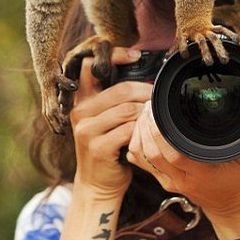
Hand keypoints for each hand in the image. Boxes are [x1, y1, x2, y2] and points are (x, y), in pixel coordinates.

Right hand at [68, 47, 152, 200]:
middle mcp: (79, 112)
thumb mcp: (105, 119)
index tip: (136, 55)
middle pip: (120, 89)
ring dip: (148, 113)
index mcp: (81, 100)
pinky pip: (128, 130)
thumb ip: (116, 99)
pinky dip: (143, 130)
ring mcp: (86, 130)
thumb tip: (147, 77)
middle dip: (146, 92)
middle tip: (160, 97)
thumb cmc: (109, 148)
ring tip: (157, 117)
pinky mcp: (97, 147)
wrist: (97, 184)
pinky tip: (148, 133)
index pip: (90, 66)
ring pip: (127, 109)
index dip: (114, 56)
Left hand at [126, 101, 239, 234]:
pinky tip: (141, 127)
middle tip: (148, 105)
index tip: (158, 111)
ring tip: (144, 112)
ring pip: (142, 157)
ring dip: (138, 134)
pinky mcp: (162, 180)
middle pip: (151, 154)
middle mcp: (180, 179)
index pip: (173, 155)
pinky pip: (141, 162)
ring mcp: (169, 181)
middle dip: (145, 127)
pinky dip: (136, 144)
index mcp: (200, 174)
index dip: (160, 134)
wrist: (230, 207)